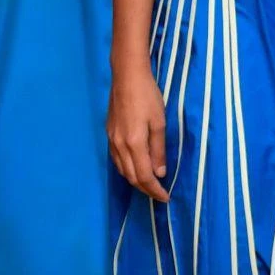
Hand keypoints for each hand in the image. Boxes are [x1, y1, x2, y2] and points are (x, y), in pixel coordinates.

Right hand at [108, 59, 169, 201]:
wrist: (126, 77)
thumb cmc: (148, 96)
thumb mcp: (159, 123)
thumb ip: (158, 150)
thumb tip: (159, 173)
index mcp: (134, 144)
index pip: (144, 176)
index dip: (155, 190)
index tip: (165, 197)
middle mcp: (119, 146)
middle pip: (131, 177)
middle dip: (145, 189)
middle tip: (159, 194)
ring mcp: (111, 140)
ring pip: (122, 170)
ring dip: (135, 181)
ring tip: (149, 185)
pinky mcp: (109, 134)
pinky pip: (116, 160)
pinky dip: (127, 169)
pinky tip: (135, 168)